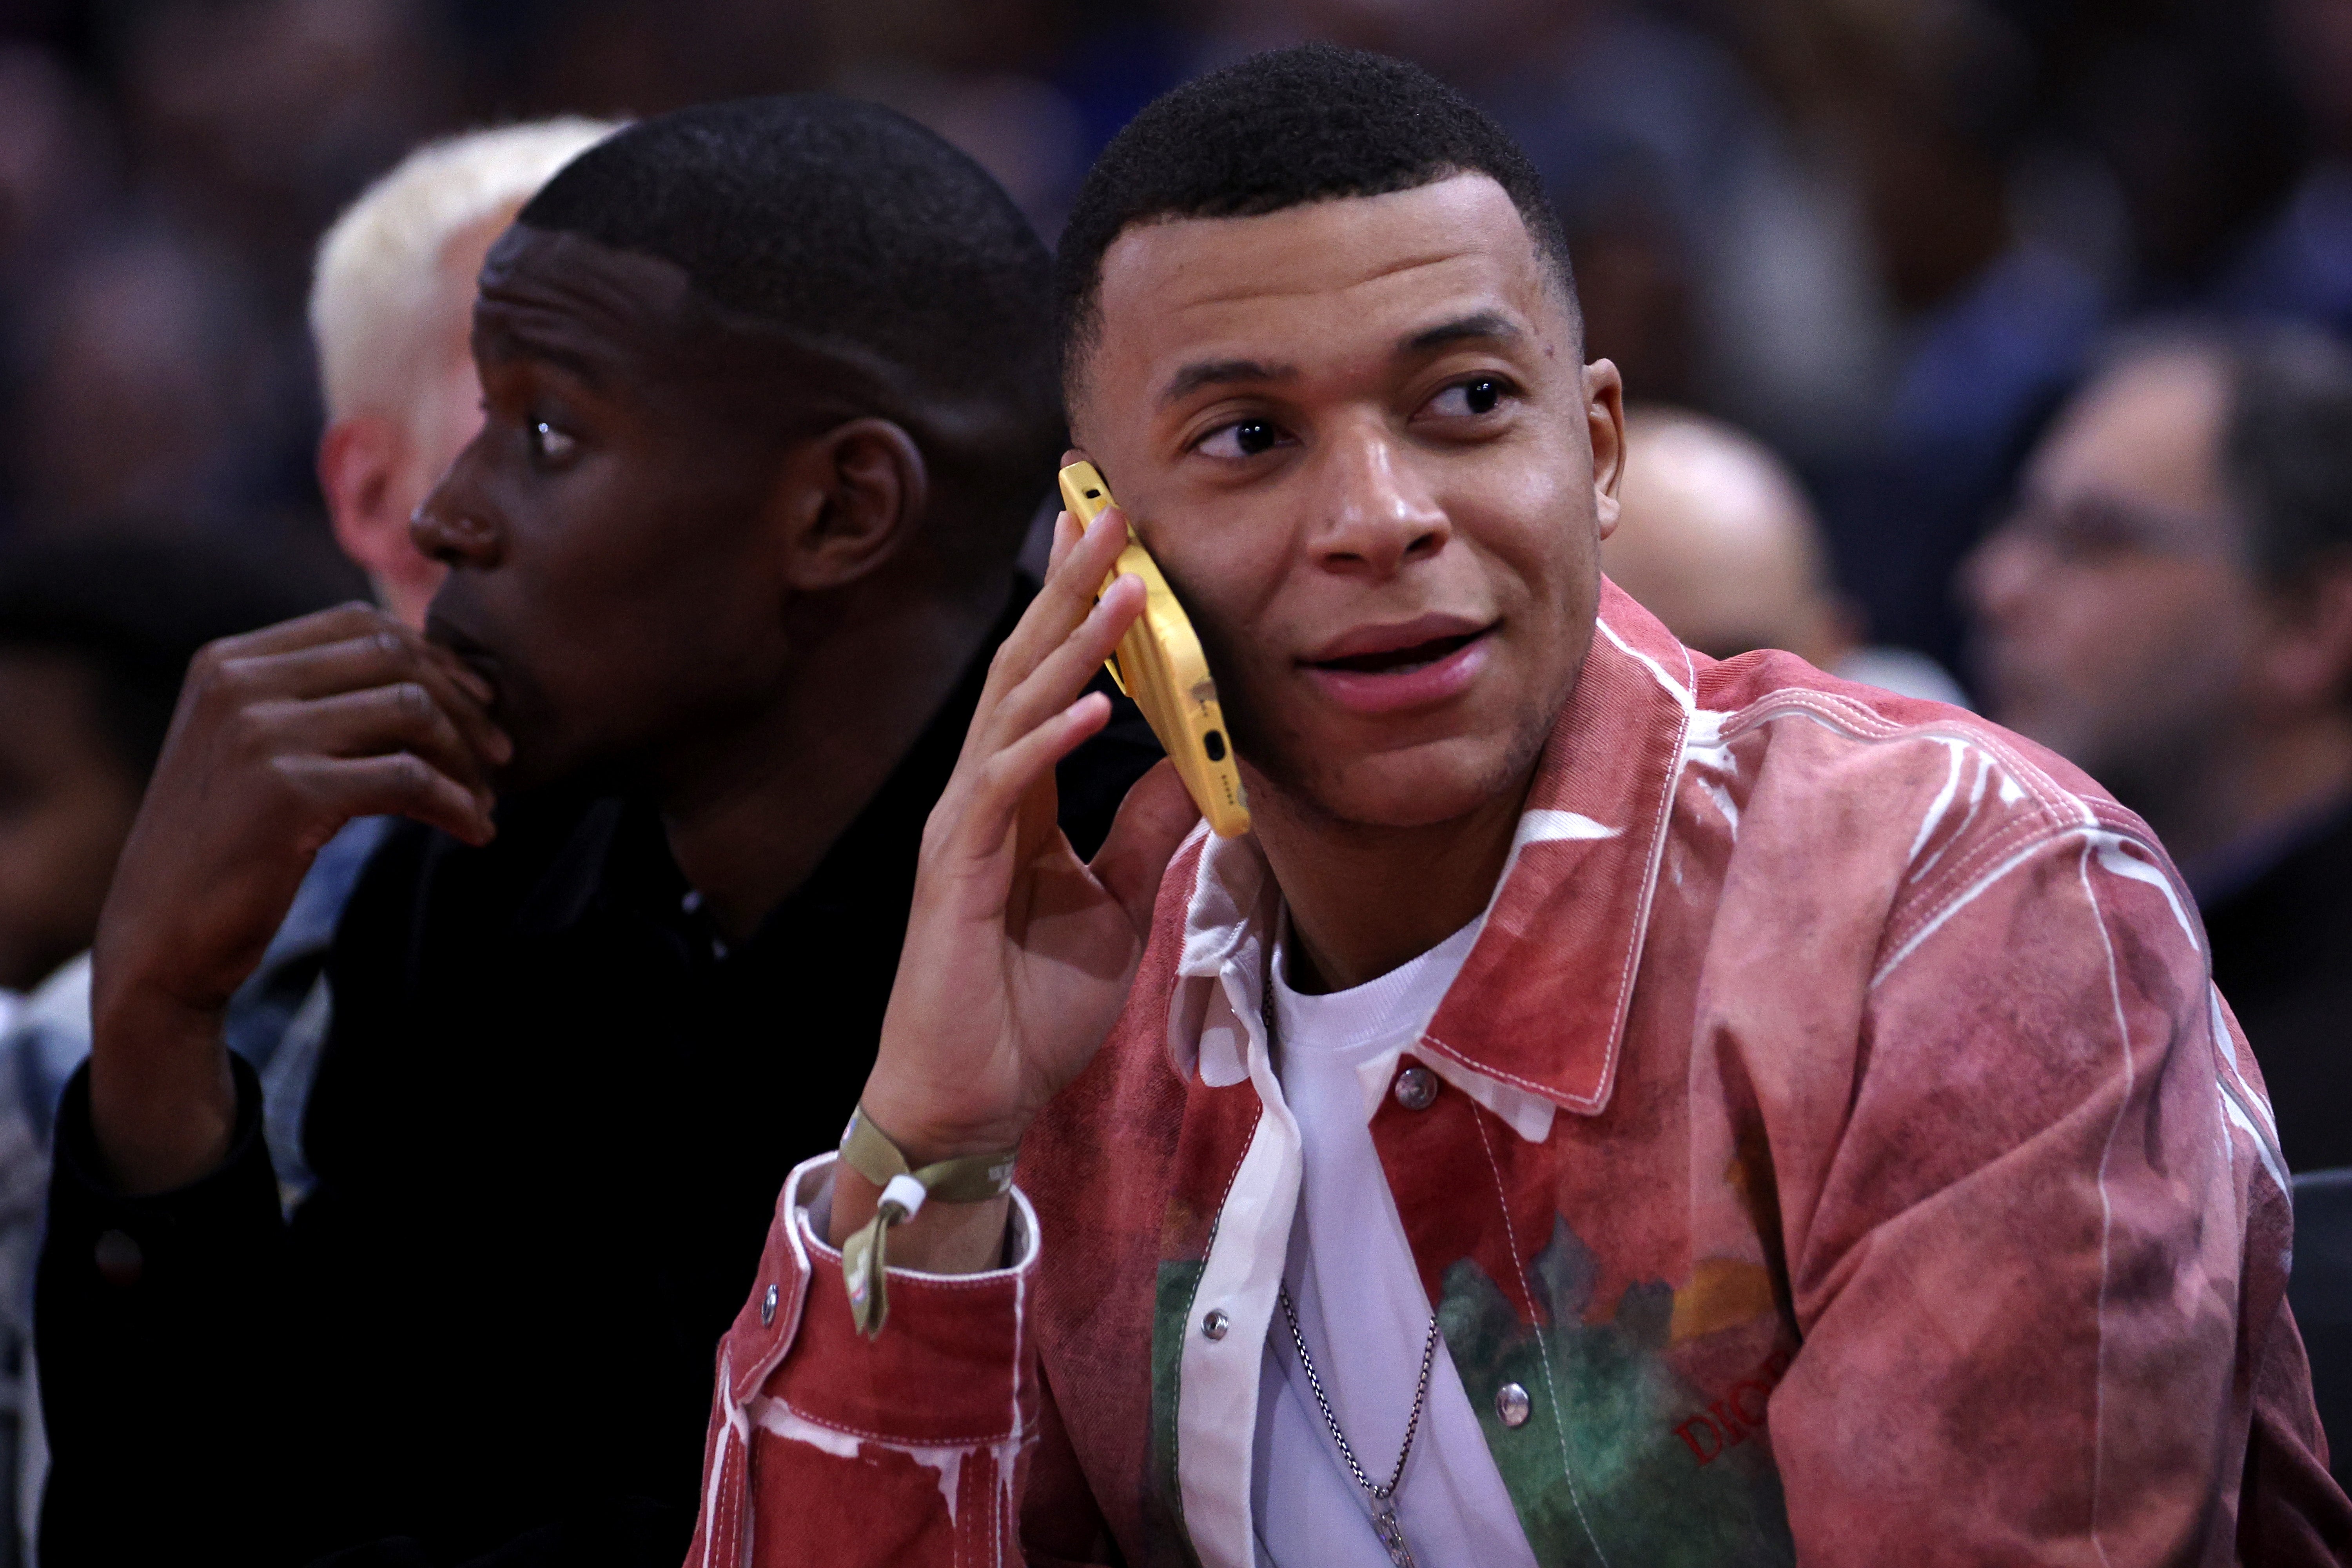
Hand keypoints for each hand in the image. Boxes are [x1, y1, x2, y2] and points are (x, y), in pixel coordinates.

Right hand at [89, 604, 509, 1194]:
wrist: (160, 939)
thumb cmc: (224, 848)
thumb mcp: (255, 751)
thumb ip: (316, 702)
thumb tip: (437, 675)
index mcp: (229, 662)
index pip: (358, 624)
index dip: (434, 658)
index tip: (479, 702)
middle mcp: (239, 683)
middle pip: (393, 657)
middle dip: (464, 703)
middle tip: (500, 756)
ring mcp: (261, 734)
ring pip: (411, 710)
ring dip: (465, 758)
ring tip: (484, 801)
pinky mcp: (290, 793)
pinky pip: (410, 778)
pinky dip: (456, 804)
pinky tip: (475, 832)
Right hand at [835, 495, 1198, 1267]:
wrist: (973, 1101)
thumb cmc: (1029, 1012)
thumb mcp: (1117, 908)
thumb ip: (1145, 833)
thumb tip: (1194, 766)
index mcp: (1017, 800)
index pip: (1050, 681)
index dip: (1079, 609)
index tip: (1115, 539)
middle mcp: (981, 796)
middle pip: (1026, 669)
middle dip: (1070, 588)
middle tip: (1112, 509)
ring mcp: (963, 831)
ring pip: (1016, 712)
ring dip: (1070, 643)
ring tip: (1121, 580)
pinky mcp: (959, 878)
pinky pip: (1004, 794)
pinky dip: (1047, 744)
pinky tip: (1091, 705)